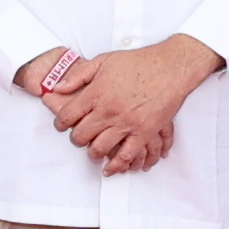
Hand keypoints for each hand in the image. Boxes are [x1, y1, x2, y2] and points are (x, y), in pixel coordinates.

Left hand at [54, 34, 218, 170]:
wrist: (170, 68)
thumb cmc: (140, 63)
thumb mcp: (103, 61)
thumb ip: (78, 75)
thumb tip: (59, 87)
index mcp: (96, 93)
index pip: (67, 116)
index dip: (60, 123)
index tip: (62, 125)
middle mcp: (109, 111)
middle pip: (80, 136)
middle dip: (76, 139)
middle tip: (79, 137)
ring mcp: (126, 124)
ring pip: (99, 149)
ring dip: (93, 154)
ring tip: (94, 152)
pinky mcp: (144, 133)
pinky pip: (126, 156)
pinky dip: (116, 165)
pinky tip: (111, 168)